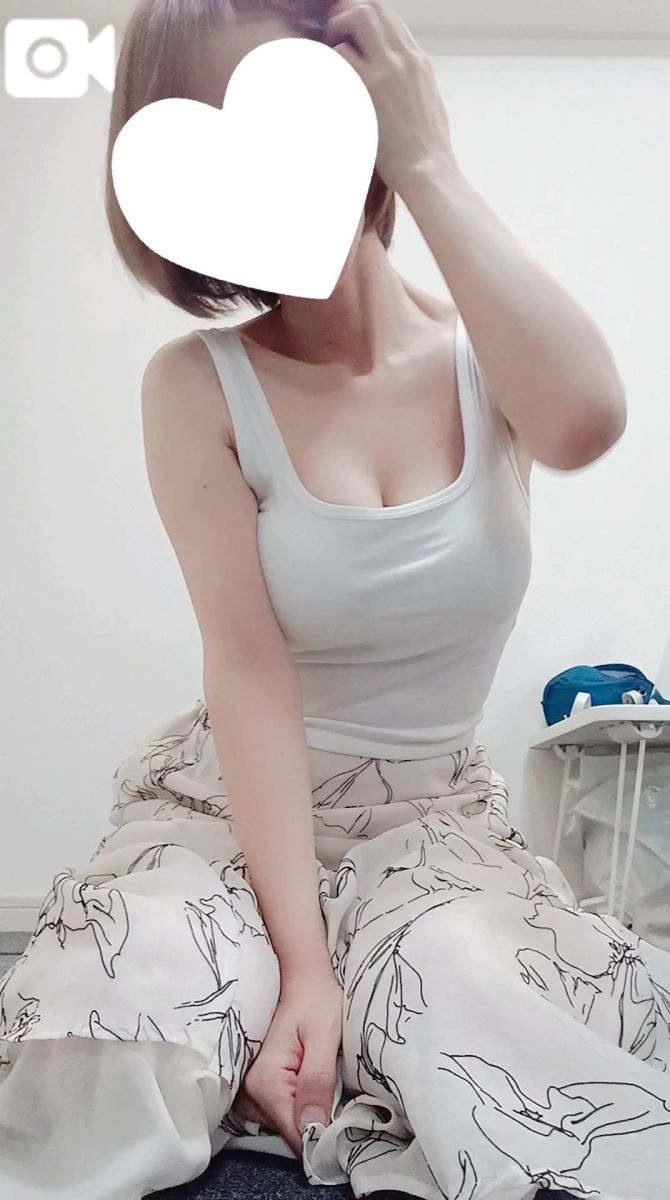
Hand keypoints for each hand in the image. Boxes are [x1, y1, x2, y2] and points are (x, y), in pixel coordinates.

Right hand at [233, 970, 342, 1157]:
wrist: (302, 979)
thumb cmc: (317, 1001)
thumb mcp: (324, 1037)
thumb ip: (317, 1082)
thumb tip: (313, 1129)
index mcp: (265, 1081)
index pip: (293, 1134)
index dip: (321, 1140)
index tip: (346, 1134)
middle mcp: (250, 1090)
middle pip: (287, 1133)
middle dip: (315, 1127)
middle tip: (341, 1103)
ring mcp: (250, 1089)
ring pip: (283, 1126)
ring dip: (306, 1118)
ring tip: (328, 1091)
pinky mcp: (257, 1086)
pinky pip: (279, 1113)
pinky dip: (297, 1108)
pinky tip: (312, 1090)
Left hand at [325, 0, 457, 195]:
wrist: (428, 169)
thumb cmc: (427, 149)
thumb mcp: (426, 103)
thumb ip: (409, 81)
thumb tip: (391, 78)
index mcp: (419, 61)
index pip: (391, 18)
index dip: (367, 18)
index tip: (352, 32)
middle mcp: (405, 57)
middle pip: (374, 8)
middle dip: (348, 14)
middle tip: (334, 35)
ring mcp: (388, 69)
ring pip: (359, 17)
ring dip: (338, 29)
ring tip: (330, 52)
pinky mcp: (370, 87)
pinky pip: (341, 54)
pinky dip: (330, 60)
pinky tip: (328, 77)